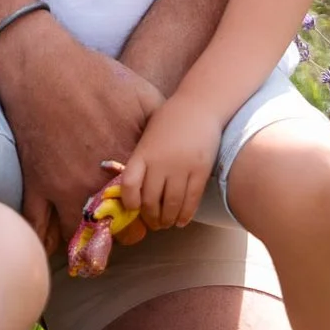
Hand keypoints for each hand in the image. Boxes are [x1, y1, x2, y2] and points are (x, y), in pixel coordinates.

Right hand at [0, 15, 163, 251]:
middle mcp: (96, 184)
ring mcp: (62, 188)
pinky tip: (56, 243)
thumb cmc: (96, 76)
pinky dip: (47, 239)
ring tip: (93, 233)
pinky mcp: (36, 184)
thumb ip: (161, 127)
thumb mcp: (143, 94)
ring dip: (88, 239)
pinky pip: (39, 227)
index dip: (152, 215)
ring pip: (79, 236)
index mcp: (126, 165)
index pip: (148, 211)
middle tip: (124, 223)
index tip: (150, 211)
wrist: (44, 66)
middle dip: (123, 231)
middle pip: (117, 232)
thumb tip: (178, 148)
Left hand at [115, 96, 222, 229]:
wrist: (200, 105)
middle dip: (151, 217)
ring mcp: (181, 167)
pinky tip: (182, 221)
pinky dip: (185, 214)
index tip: (132, 209)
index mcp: (143, 152)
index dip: (129, 202)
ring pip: (171, 204)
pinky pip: (191, 199)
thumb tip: (135, 189)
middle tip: (153, 223)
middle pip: (150, 200)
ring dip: (167, 219)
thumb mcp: (148, 135)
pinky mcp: (200, 170)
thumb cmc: (171, 119)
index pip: (129, 184)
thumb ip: (142, 159)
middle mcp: (160, 162)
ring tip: (166, 224)